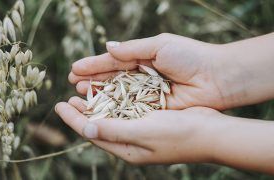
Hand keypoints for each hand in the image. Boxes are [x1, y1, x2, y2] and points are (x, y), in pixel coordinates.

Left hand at [55, 97, 273, 172]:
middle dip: (82, 113)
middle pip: (99, 126)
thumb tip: (85, 129)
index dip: (74, 119)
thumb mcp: (143, 132)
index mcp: (126, 149)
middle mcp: (131, 142)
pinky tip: (109, 92)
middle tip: (67, 99)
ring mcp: (141, 131)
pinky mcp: (150, 120)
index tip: (58, 106)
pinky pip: (126, 111)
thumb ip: (114, 130)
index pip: (92, 133)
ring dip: (96, 105)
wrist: (210, 132)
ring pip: (111, 117)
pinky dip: (114, 102)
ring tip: (82, 93)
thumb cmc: (178, 134)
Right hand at [69, 33, 235, 109]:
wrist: (217, 78)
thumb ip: (132, 49)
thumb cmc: (190, 56)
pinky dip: (115, 107)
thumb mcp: (159, 45)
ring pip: (117, 94)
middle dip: (92, 80)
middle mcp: (141, 76)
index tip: (75, 68)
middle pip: (112, 78)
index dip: (94, 65)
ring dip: (99, 93)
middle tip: (73, 82)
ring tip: (80, 93)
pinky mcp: (152, 108)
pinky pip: (130, 107)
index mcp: (143, 57)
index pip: (113, 61)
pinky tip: (100, 107)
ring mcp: (146, 93)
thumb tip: (108, 47)